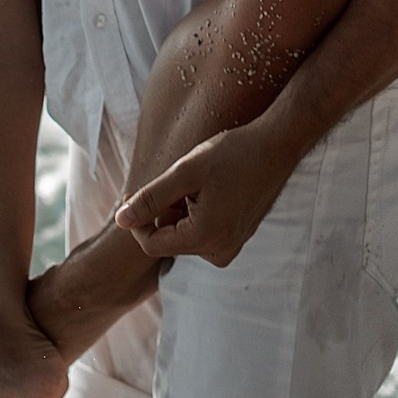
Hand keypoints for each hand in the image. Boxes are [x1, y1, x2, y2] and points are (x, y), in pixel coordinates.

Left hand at [114, 122, 297, 266]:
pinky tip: (213, 186)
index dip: (139, 219)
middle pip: (170, 239)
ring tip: (199, 180)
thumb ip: (151, 198)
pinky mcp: (238, 237)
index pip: (151, 245)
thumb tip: (120, 221)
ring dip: (182, 210)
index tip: (139, 191)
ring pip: (186, 234)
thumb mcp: (185, 172)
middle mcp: (220, 252)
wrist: (278, 144)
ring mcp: (232, 246)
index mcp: (203, 239)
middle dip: (164, 211)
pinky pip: (204, 231)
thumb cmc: (233, 153)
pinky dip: (198, 212)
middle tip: (177, 178)